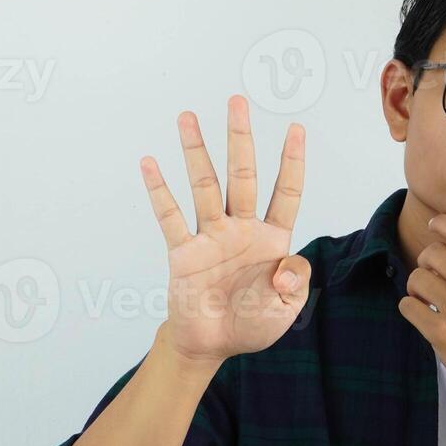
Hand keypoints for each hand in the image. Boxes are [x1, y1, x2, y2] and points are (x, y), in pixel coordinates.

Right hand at [140, 94, 309, 365]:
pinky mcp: (184, 253)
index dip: (292, 161)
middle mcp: (242, 229)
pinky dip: (160, 192)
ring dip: (196, 152)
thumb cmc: (251, 323)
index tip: (296, 127)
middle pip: (243, 175)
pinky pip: (171, 218)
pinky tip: (150, 163)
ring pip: (205, 186)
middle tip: (236, 101)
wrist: (212, 344)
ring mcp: (211, 237)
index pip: (286, 191)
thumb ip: (294, 284)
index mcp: (272, 239)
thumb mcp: (286, 310)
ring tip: (187, 117)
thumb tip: (286, 266)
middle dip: (240, 138)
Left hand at [396, 212, 445, 409]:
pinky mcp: (440, 333)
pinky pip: (407, 306)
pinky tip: (426, 316)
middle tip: (435, 276)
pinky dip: (412, 309)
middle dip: (428, 263)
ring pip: (415, 278)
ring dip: (418, 288)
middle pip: (431, 253)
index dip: (440, 224)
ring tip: (430, 298)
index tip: (434, 227)